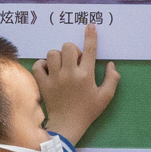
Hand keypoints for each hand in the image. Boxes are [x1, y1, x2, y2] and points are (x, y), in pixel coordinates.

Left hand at [34, 24, 119, 142]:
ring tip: (62, 66)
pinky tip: (48, 69)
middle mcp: (69, 74)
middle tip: (75, 61)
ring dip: (58, 56)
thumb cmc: (88, 111)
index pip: (89, 50)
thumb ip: (112, 79)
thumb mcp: (106, 97)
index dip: (90, 36)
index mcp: (86, 75)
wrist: (67, 125)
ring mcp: (54, 78)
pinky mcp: (42, 83)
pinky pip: (38, 65)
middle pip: (68, 47)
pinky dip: (42, 64)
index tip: (90, 25)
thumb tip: (111, 64)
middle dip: (73, 50)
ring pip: (52, 53)